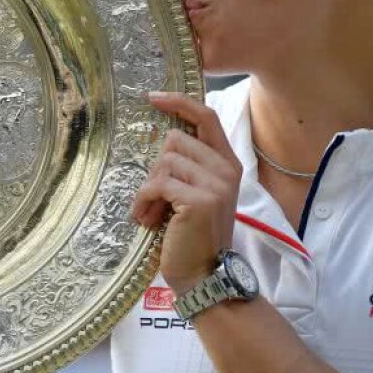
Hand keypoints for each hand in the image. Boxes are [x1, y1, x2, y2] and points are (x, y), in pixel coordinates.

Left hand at [130, 92, 241, 291]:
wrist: (204, 276)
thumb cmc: (193, 236)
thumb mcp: (197, 194)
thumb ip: (190, 166)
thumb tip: (164, 140)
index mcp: (228, 164)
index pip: (207, 117)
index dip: (180, 102)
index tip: (154, 97)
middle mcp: (226, 170)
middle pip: (175, 141)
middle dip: (156, 170)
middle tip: (154, 199)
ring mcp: (216, 185)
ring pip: (164, 162)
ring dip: (149, 190)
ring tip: (151, 213)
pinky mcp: (200, 201)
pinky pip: (157, 184)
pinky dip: (144, 202)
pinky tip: (146, 220)